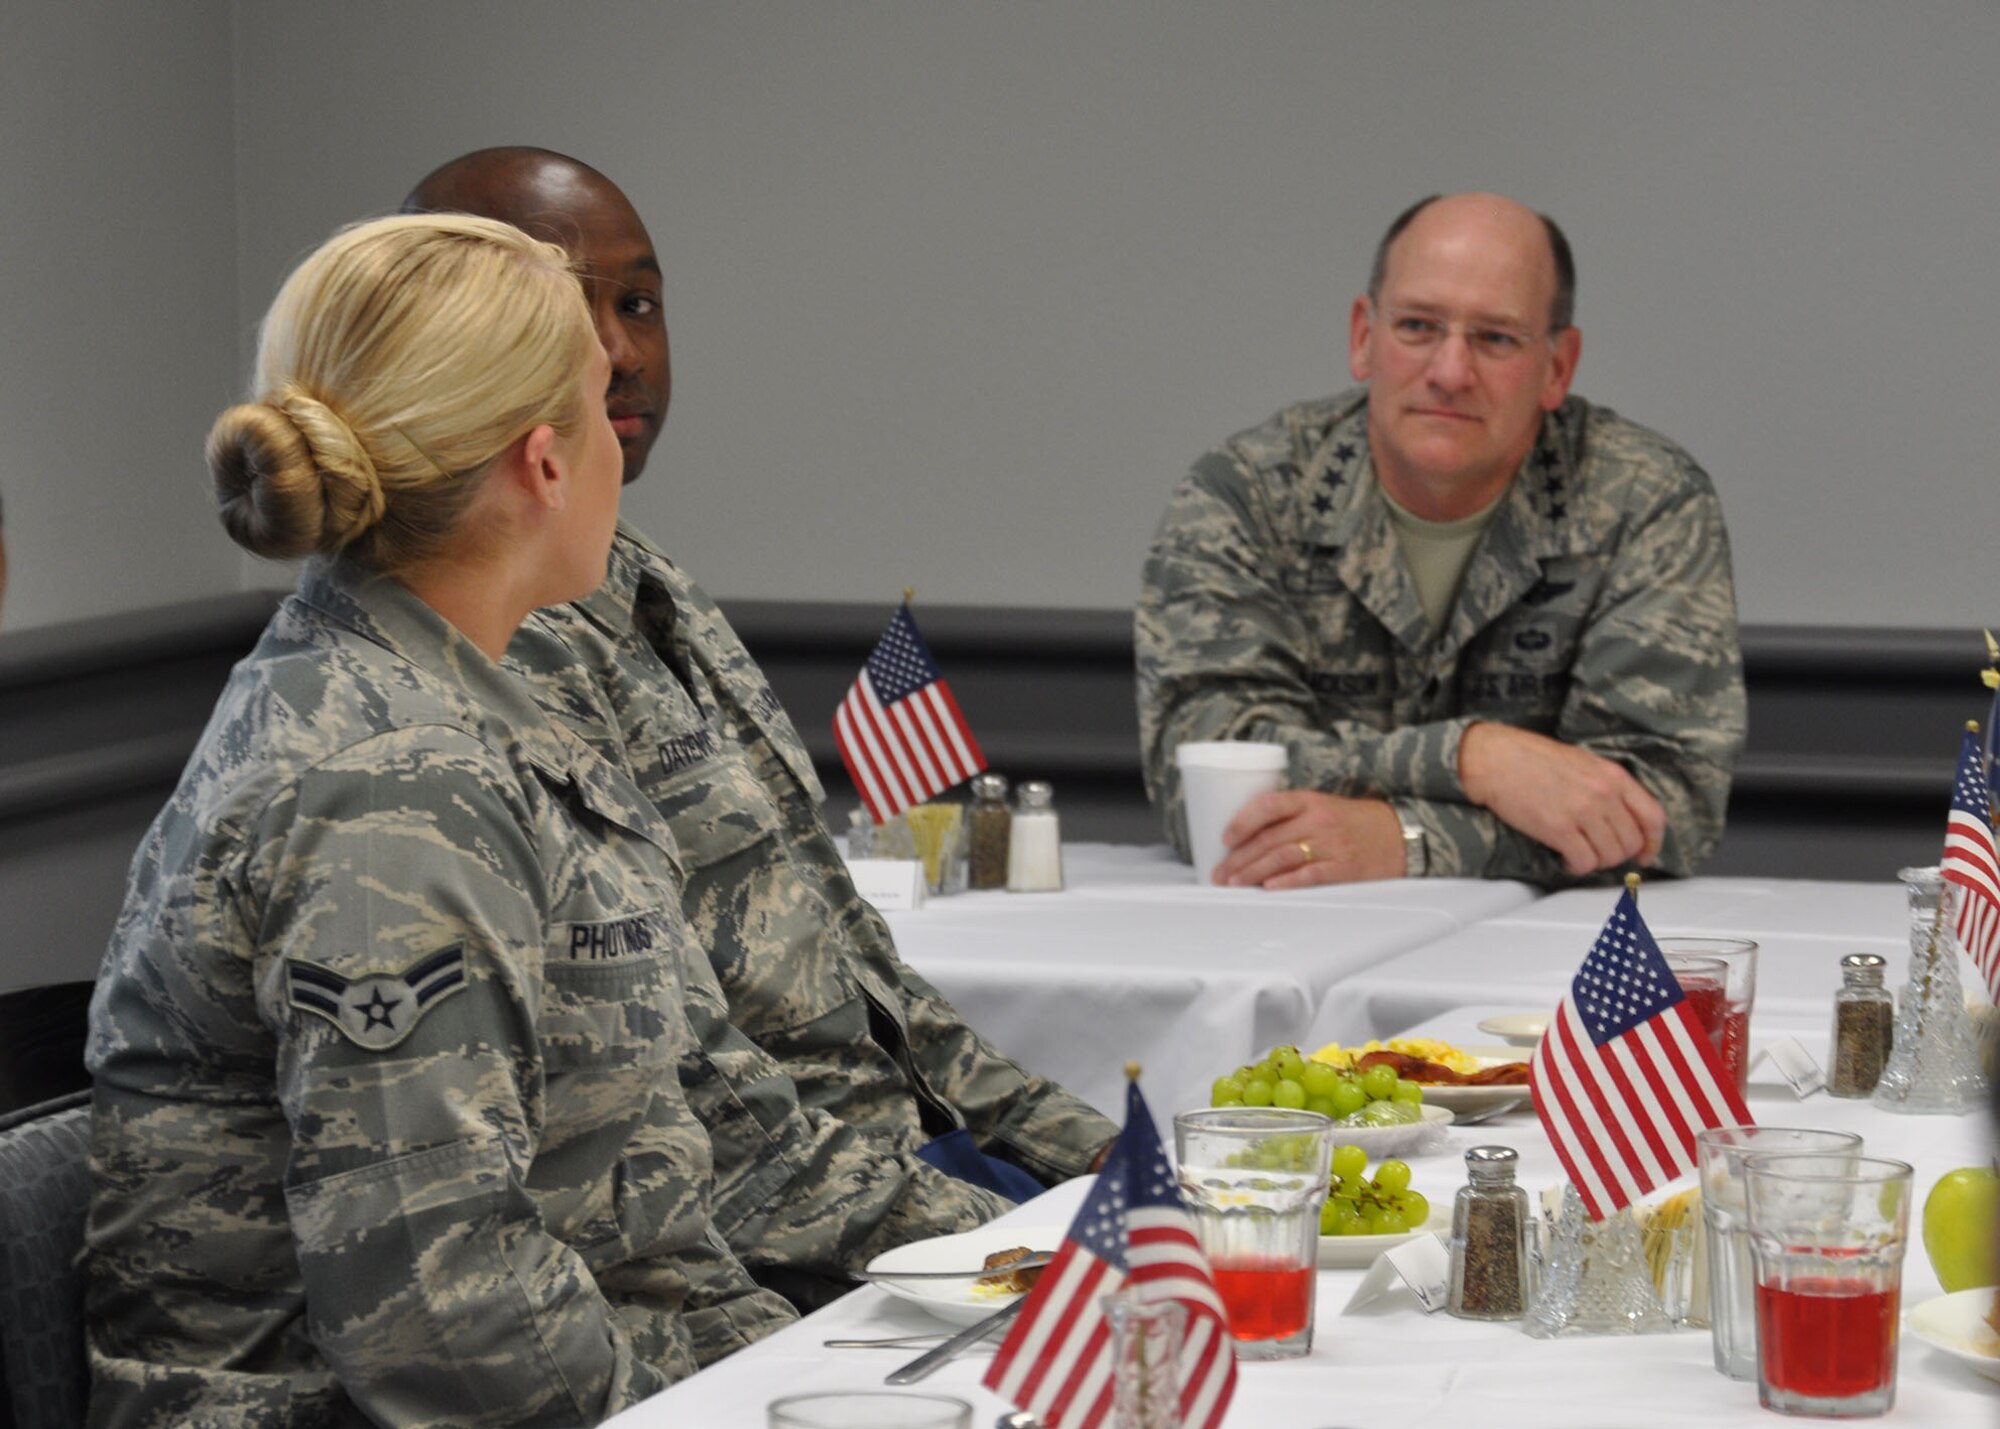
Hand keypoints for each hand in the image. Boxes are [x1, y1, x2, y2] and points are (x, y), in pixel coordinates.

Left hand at [1212, 790, 1403, 887]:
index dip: (1242, 821)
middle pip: (1269, 838)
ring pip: (1283, 856)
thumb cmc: (1353, 823)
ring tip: (1234, 884)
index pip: (1268, 805)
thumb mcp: (1323, 807)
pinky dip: (1287, 882)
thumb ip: (1290, 817)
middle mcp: (1319, 820)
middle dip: (1239, 858)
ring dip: (1253, 872)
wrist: (1400, 835)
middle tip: (1219, 874)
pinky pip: (1311, 874)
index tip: (1224, 839)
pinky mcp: (1345, 868)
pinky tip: (1269, 888)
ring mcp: (1333, 844)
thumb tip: (1247, 839)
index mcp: (1310, 800)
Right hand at [1458, 722, 1665, 875]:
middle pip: (1631, 843)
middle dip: (1615, 854)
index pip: (1653, 818)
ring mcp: (1582, 811)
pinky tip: (1564, 856)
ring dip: (1594, 860)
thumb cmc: (1532, 758)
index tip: (1644, 854)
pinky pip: (1583, 862)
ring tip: (1577, 851)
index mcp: (1613, 775)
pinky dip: (1576, 866)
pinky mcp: (1558, 828)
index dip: (1652, 843)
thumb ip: (1608, 787)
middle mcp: (1604, 793)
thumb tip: (1623, 818)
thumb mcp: (1583, 762)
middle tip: (1596, 851)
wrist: (1495, 758)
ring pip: (1609, 856)